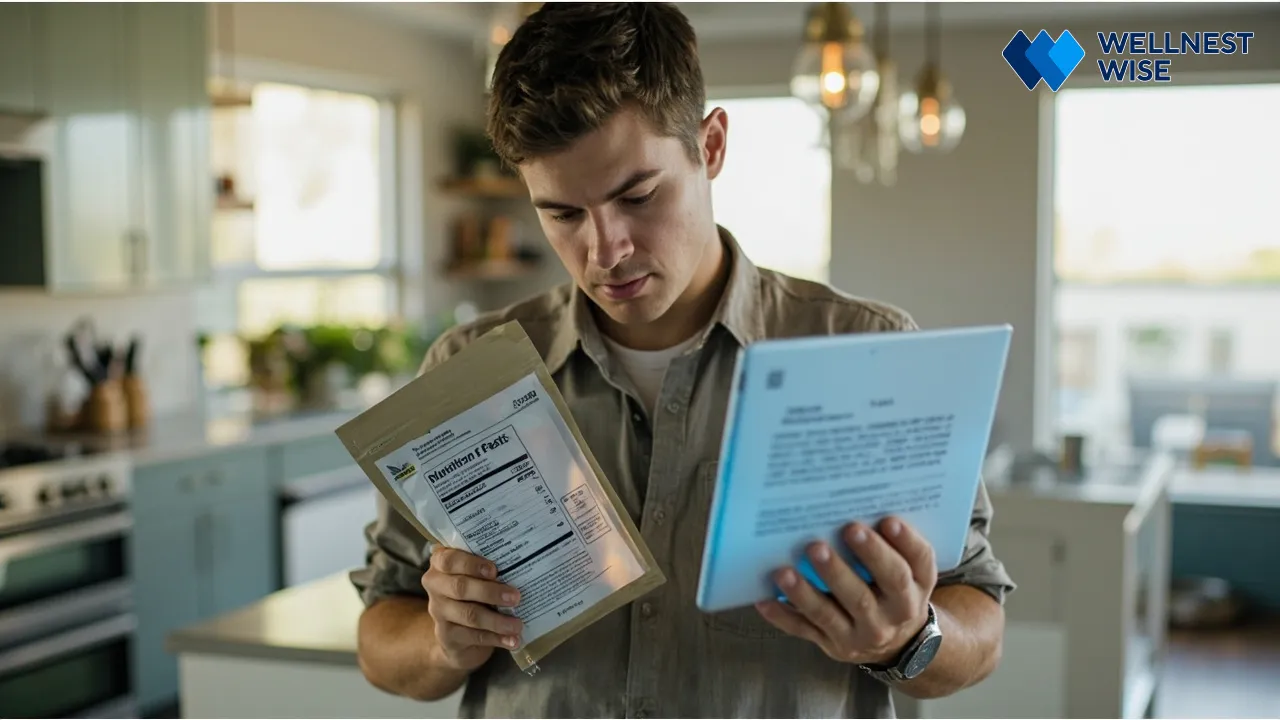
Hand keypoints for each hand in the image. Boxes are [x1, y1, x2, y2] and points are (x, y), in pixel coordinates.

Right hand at [421, 546, 523, 671]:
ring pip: (469, 615)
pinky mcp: (447, 636)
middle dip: (490, 592)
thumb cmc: (473, 591)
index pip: (448, 559)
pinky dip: (496, 638)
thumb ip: (489, 568)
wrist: (457, 631)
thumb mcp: (477, 575)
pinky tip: (512, 640)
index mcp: (440, 563)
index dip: (471, 564)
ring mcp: (439, 612)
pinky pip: (474, 636)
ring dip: (497, 620)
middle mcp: (435, 586)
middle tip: (516, 597)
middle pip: (460, 587)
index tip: (494, 570)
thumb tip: (523, 564)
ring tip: (517, 624)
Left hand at [754, 516, 936, 666]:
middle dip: (839, 570)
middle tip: (817, 545)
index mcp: (912, 592)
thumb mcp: (913, 571)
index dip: (903, 544)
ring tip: (784, 571)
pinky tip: (763, 599)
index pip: (908, 568)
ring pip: (828, 615)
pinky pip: (803, 630)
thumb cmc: (898, 589)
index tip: (888, 520)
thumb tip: (863, 502)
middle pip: (863, 596)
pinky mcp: (832, 644)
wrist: (899, 641)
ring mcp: (858, 635)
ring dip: (804, 593)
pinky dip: (782, 615)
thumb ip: (897, 544)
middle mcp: (888, 617)